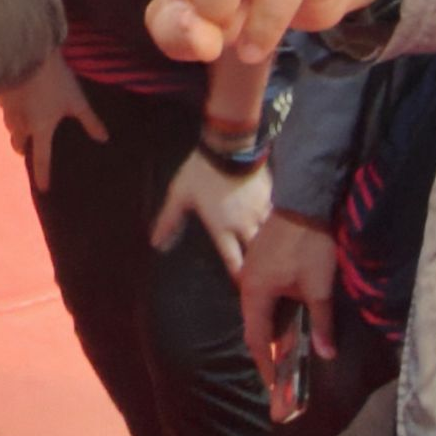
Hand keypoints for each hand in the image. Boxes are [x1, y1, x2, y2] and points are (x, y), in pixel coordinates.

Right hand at [0, 54, 109, 192]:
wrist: (27, 55)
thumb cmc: (55, 81)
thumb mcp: (77, 101)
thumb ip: (89, 121)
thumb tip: (104, 139)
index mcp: (41, 129)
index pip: (42, 158)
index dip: (43, 174)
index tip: (42, 189)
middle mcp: (21, 124)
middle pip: (19, 143)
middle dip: (22, 149)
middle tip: (26, 150)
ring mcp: (8, 109)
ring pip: (9, 127)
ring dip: (14, 131)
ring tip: (20, 128)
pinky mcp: (0, 93)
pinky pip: (4, 109)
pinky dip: (9, 111)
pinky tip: (12, 104)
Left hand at [152, 149, 271, 275]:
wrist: (229, 146)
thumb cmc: (201, 172)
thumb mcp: (179, 195)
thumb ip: (169, 221)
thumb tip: (156, 243)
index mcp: (223, 228)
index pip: (235, 263)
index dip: (240, 278)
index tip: (243, 289)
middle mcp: (245, 226)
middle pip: (258, 257)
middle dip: (260, 268)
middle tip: (261, 277)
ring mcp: (262, 213)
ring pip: (271, 239)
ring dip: (271, 249)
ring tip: (274, 258)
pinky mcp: (273, 198)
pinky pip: (278, 219)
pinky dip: (277, 226)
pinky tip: (279, 230)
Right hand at [239, 212, 339, 386]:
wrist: (304, 201)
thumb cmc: (309, 247)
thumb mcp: (319, 288)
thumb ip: (321, 324)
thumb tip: (326, 354)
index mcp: (255, 292)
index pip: (257, 338)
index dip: (265, 364)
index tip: (273, 386)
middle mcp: (246, 282)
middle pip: (252, 325)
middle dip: (265, 352)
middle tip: (277, 374)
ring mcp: (251, 268)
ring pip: (256, 308)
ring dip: (268, 331)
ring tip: (280, 351)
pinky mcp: (260, 258)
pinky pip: (260, 294)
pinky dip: (270, 312)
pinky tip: (282, 317)